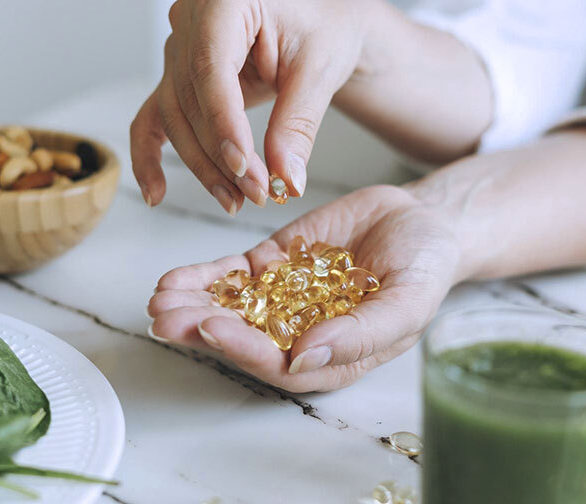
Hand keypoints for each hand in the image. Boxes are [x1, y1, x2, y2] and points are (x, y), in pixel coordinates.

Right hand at [130, 0, 372, 213]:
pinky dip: (150, 155)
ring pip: (175, 116)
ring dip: (203, 165)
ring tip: (237, 200)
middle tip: (257, 193)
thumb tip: (286, 180)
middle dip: (221, 154)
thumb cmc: (325, 30)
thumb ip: (298, 125)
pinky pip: (154, 117)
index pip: (211, 68)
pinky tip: (156, 193)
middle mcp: (191, 15)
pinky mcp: (177, 75)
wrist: (324, 24)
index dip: (223, 123)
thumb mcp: (321, 73)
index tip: (244, 167)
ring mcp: (179, 45)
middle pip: (190, 98)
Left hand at [146, 185, 461, 391]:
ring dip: (191, 305)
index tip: (212, 329)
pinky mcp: (273, 265)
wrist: (423, 220)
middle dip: (201, 329)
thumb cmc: (426, 268)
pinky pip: (232, 275)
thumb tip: (305, 360)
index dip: (243, 349)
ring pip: (229, 307)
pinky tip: (173, 279)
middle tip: (165, 318)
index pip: (279, 364)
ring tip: (159, 299)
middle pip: (242, 339)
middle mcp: (300, 333)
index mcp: (331, 356)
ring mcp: (283, 298)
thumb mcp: (407, 302)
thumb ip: (359, 334)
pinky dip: (202, 277)